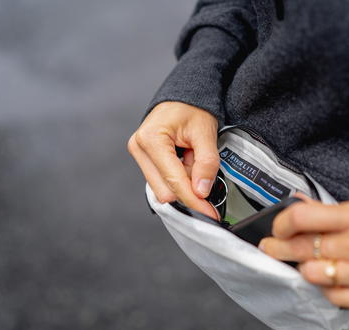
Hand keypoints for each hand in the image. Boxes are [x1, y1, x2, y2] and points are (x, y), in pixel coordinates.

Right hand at [128, 102, 219, 218]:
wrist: (183, 97)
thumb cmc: (193, 109)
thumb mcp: (205, 133)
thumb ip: (206, 163)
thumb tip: (201, 191)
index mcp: (152, 139)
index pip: (174, 182)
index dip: (194, 201)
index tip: (209, 213)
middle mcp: (139, 148)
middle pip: (165, 191)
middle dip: (189, 188)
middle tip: (203, 169)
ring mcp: (139, 155)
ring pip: (163, 188)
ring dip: (183, 181)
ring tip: (192, 159)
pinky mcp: (144, 160)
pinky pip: (162, 180)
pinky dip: (179, 177)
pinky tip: (185, 162)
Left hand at [258, 196, 348, 310]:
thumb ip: (333, 211)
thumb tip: (299, 203)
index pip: (303, 217)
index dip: (281, 223)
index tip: (277, 227)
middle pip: (301, 248)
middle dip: (278, 248)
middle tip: (270, 247)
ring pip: (312, 274)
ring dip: (305, 269)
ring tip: (307, 263)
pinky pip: (330, 296)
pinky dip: (325, 288)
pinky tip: (330, 278)